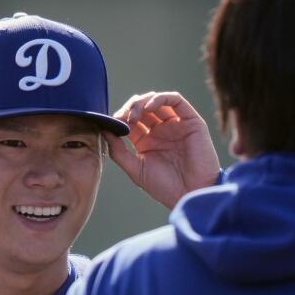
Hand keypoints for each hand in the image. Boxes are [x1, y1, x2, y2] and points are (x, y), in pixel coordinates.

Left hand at [106, 92, 221, 209]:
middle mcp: (161, 130)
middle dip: (129, 108)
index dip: (120, 118)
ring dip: (142, 102)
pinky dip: (160, 98)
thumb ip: (118, 151)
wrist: (190, 195)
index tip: (111, 123)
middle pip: (142, 108)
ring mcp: (176, 124)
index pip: (130, 120)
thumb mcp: (135, 170)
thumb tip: (104, 130)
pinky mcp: (191, 121)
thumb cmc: (164, 187)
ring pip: (157, 100)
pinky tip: (148, 108)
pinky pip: (175, 100)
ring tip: (133, 115)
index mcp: (147, 141)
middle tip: (122, 118)